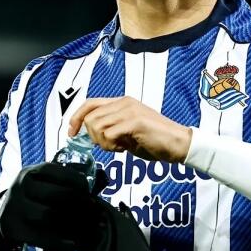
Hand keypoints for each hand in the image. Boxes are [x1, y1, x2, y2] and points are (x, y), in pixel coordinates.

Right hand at [0, 162, 102, 250]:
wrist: (3, 217)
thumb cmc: (35, 199)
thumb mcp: (45, 185)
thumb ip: (68, 183)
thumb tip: (104, 178)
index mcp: (33, 171)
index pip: (61, 173)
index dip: (81, 184)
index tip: (92, 195)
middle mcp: (21, 186)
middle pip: (58, 195)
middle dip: (82, 207)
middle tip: (98, 216)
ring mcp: (14, 207)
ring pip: (49, 216)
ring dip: (73, 225)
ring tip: (91, 231)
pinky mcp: (12, 228)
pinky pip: (39, 236)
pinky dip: (58, 242)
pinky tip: (73, 244)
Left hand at [68, 97, 191, 162]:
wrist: (179, 143)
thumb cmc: (155, 140)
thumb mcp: (128, 132)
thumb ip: (111, 129)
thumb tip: (91, 135)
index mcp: (122, 102)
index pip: (90, 104)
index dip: (76, 118)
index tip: (72, 133)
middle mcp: (124, 103)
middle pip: (90, 117)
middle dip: (92, 136)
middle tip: (108, 146)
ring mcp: (130, 111)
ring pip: (97, 126)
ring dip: (103, 143)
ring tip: (118, 147)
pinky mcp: (135, 122)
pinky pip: (109, 134)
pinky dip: (112, 146)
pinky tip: (124, 149)